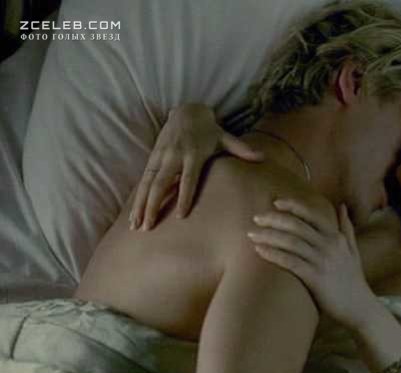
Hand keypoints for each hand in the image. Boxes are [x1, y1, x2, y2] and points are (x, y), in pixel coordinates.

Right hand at [130, 104, 263, 230]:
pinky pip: (143, 181)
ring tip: (136, 226)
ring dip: (140, 205)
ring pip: (147, 184)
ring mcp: (160, 157)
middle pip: (160, 184)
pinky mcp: (152, 158)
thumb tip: (262, 157)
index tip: (180, 216)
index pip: (188, 179)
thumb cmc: (209, 130)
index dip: (184, 196)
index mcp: (193, 154)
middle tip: (148, 227)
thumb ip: (242, 149)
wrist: (186, 112)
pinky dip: (137, 198)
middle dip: (153, 206)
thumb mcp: (225, 137)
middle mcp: (173, 156)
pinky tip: (133, 215)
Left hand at [248, 198, 375, 328]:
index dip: (293, 206)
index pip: (312, 215)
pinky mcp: (315, 278)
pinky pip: (290, 262)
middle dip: (274, 219)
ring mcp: (322, 261)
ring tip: (252, 234)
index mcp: (337, 237)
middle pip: (297, 226)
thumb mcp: (353, 250)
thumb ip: (346, 228)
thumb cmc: (353, 279)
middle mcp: (330, 245)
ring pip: (291, 242)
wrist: (360, 307)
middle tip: (256, 218)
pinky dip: (273, 254)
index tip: (275, 203)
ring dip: (269, 236)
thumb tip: (341, 206)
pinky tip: (259, 251)